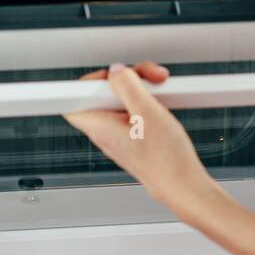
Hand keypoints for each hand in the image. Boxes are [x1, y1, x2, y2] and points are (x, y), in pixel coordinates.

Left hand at [64, 62, 217, 209]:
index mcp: (99, 126)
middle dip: (126, 81)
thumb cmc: (165, 159)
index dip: (91, 81)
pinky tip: (160, 106)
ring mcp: (118, 136)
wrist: (182, 184)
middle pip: (102, 94)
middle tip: (147, 81)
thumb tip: (115, 70)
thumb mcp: (147, 111)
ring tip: (159, 95)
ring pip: (119, 102)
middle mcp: (104, 132)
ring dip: (140, 91)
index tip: (112, 76)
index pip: (72, 98)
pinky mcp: (131, 138)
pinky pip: (131, 113)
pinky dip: (145, 104)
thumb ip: (127, 85)